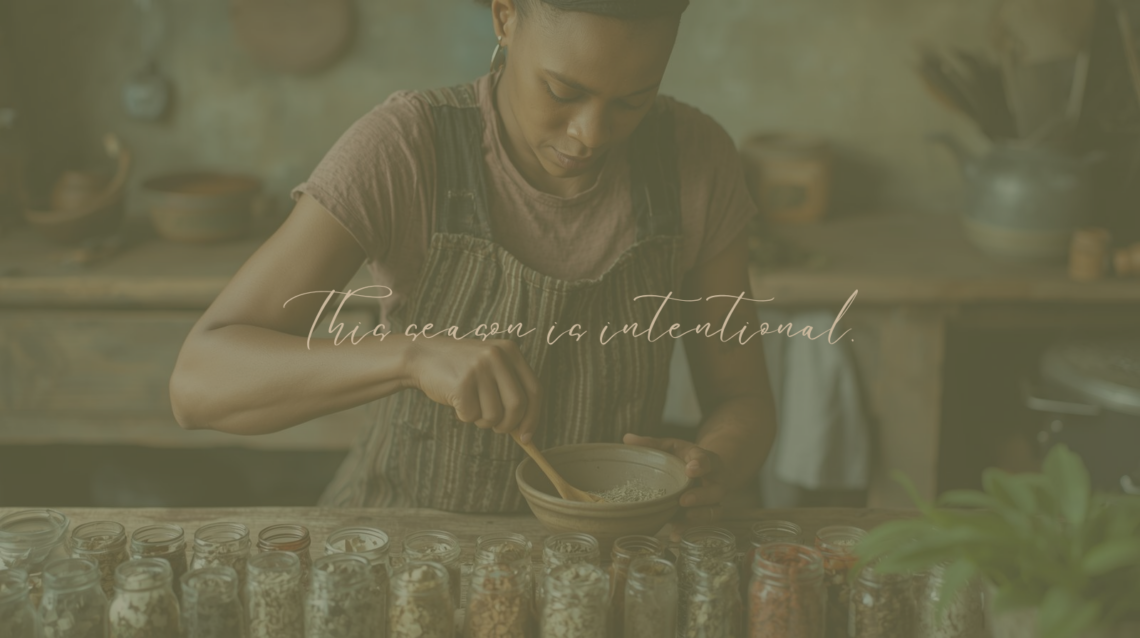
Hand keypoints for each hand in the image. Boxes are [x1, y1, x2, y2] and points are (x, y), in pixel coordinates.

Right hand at [406, 338, 541, 441]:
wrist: (423, 355)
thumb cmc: (461, 369)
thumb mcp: (490, 368)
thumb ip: (510, 391)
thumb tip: (525, 432)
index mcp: (510, 351)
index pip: (535, 390)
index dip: (533, 417)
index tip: (527, 436)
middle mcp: (497, 356)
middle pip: (518, 405)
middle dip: (508, 425)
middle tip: (496, 427)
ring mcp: (479, 368)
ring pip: (494, 414)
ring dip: (482, 420)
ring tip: (471, 405)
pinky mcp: (461, 383)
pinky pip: (471, 415)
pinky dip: (464, 416)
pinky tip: (456, 400)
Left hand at [622, 434, 725, 538]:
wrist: (703, 471)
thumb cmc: (683, 457)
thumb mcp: (670, 447)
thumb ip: (652, 444)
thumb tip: (627, 439)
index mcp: (706, 460)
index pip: (708, 460)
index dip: (701, 465)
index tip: (690, 469)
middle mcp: (714, 481)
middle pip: (716, 490)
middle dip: (701, 496)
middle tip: (684, 499)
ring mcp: (712, 500)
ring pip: (714, 510)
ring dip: (698, 517)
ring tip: (681, 520)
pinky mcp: (705, 514)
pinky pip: (703, 525)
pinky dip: (688, 529)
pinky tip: (675, 535)